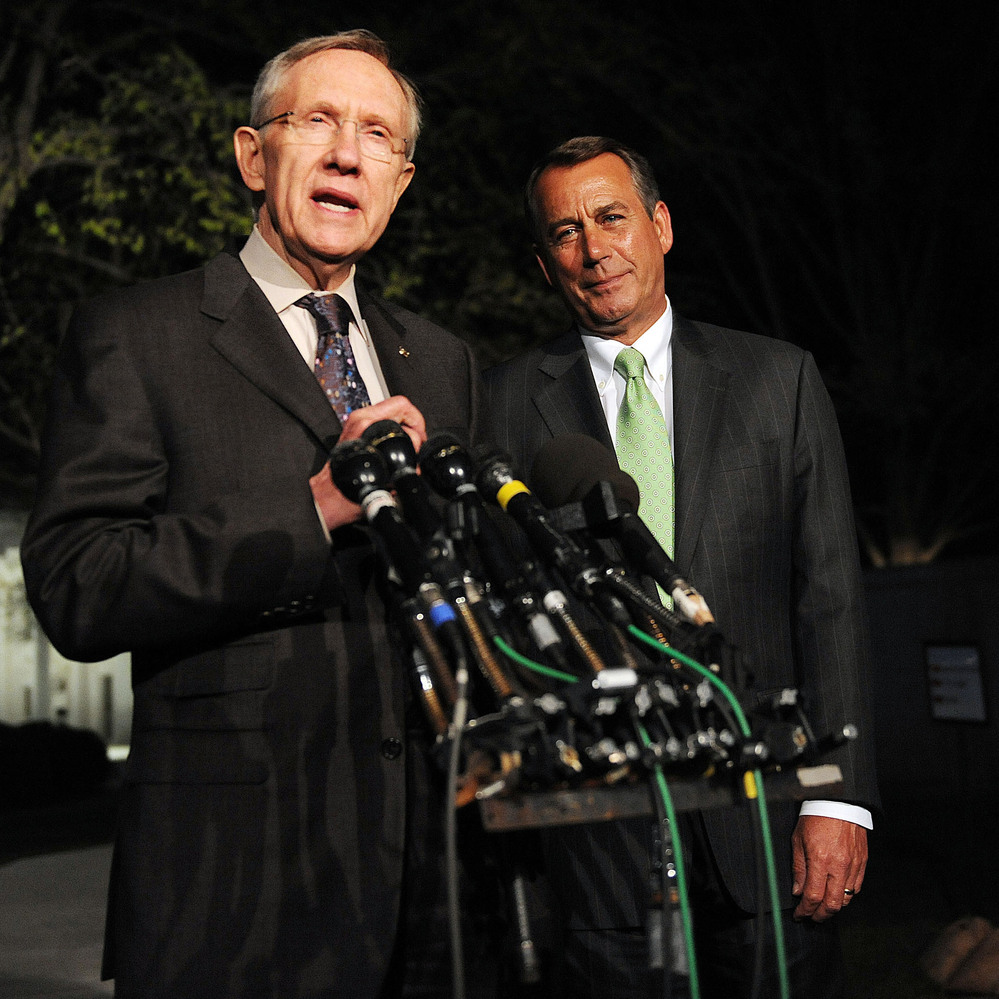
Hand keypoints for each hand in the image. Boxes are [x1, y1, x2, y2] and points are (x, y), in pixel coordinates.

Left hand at [309, 396, 427, 531]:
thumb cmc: (346, 490)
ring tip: (408, 451)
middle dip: (413, 429)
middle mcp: (361, 420)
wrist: (329, 496)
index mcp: (365, 424)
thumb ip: (403, 467)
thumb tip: (418, 464)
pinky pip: (384, 425)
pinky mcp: (358, 431)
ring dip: (405, 433)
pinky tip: (396, 453)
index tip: (420, 439)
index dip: (418, 422)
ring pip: (394, 418)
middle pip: (400, 410)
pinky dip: (395, 436)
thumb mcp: (382, 478)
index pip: (401, 406)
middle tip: (415, 448)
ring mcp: (358, 424)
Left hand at [791, 815, 867, 920]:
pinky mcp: (862, 863)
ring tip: (822, 907)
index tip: (799, 915)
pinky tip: (836, 893)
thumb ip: (798, 867)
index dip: (805, 910)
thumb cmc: (815, 817)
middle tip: (811, 917)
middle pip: (832, 905)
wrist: (839, 802)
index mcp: (820, 859)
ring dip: (833, 907)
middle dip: (820, 916)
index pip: (813, 896)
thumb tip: (798, 890)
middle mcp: (839, 865)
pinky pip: (856, 888)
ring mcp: (853, 865)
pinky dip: (845, 895)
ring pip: (846, 899)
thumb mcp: (798, 838)